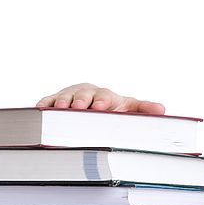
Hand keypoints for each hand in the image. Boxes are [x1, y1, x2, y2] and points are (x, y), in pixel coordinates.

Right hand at [36, 82, 164, 113]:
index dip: (102, 101)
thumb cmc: (113, 108)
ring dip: (62, 104)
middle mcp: (87, 94)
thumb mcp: (129, 108)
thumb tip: (162, 110)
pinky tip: (41, 109)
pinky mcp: (55, 102)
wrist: (94, 102)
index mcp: (106, 96)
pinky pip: (48, 102)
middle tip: (79, 108)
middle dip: (81, 101)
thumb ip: (144, 109)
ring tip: (61, 110)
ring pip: (64, 99)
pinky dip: (45, 105)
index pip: (104, 97)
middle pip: (83, 96)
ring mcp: (70, 97)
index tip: (101, 107)